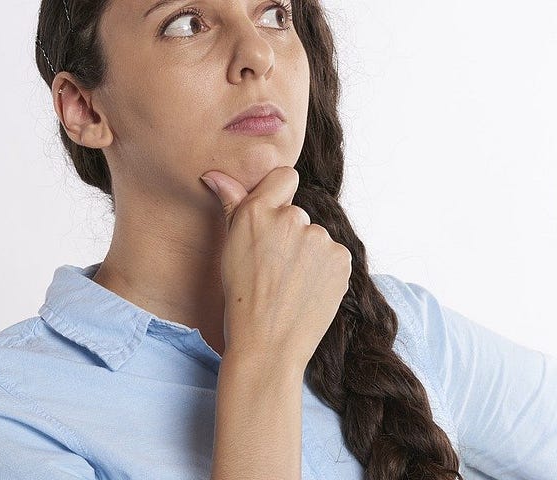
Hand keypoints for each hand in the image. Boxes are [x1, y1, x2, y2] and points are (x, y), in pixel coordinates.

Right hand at [200, 166, 351, 369]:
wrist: (268, 345)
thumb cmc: (242, 299)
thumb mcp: (230, 248)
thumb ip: (230, 204)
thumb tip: (215, 175)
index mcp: (258, 212)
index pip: (285, 177)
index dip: (280, 198)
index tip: (274, 224)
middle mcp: (291, 218)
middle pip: (299, 214)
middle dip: (291, 236)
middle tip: (275, 270)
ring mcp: (319, 239)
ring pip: (317, 238)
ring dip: (309, 255)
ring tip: (291, 285)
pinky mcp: (341, 258)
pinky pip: (334, 256)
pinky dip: (325, 271)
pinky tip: (308, 291)